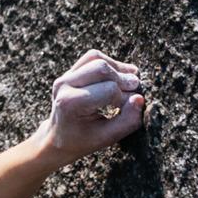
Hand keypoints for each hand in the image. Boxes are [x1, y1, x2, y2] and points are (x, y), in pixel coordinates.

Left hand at [38, 50, 146, 164]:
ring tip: (128, 82)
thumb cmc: (83, 140)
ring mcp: (64, 76)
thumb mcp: (107, 138)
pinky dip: (109, 63)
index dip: (126, 97)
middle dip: (123, 78)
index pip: (109, 89)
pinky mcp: (69, 72)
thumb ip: (127, 121)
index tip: (130, 107)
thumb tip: (140, 98)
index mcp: (70, 103)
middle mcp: (64, 85)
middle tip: (135, 90)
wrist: (58, 137)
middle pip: (101, 68)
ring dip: (117, 68)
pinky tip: (117, 77)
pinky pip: (91, 57)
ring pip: (96, 58)